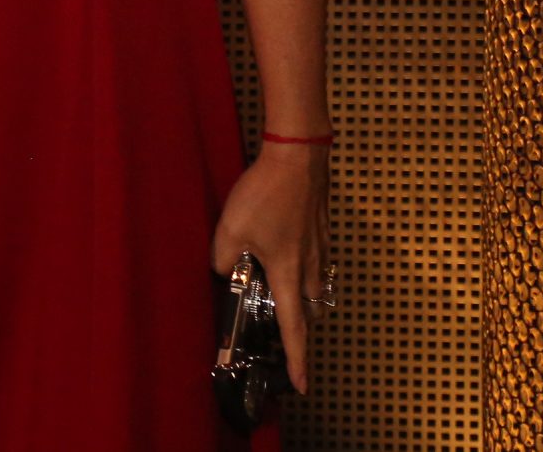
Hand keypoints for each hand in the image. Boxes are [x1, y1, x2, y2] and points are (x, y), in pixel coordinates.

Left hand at [213, 142, 332, 393]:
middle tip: (280, 332)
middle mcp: (311, 268)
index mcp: (289, 275)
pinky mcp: (320, 231)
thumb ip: (223, 259)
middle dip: (297, 325)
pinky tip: (282, 254)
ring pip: (313, 286)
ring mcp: (320, 249)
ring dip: (298, 295)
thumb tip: (224, 271)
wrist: (298, 158)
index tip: (301, 385)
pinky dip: (301, 271)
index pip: (294, 328)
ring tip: (276, 293)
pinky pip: (314, 263)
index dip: (297, 359)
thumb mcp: (229, 230)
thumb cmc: (265, 195)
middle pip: (308, 309)